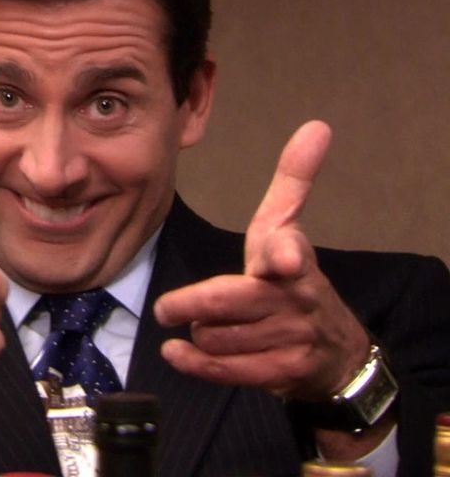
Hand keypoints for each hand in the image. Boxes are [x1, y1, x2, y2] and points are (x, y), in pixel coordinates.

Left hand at [154, 121, 369, 400]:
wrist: (334, 352)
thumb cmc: (294, 279)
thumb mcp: (289, 226)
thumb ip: (293, 181)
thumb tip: (316, 126)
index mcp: (293, 259)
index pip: (289, 253)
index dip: (285, 255)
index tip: (284, 258)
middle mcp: (293, 299)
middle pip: (231, 302)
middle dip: (194, 304)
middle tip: (165, 307)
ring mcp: (288, 340)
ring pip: (218, 335)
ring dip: (198, 328)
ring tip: (199, 321)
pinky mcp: (277, 373)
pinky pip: (226, 369)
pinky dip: (195, 363)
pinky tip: (175, 351)